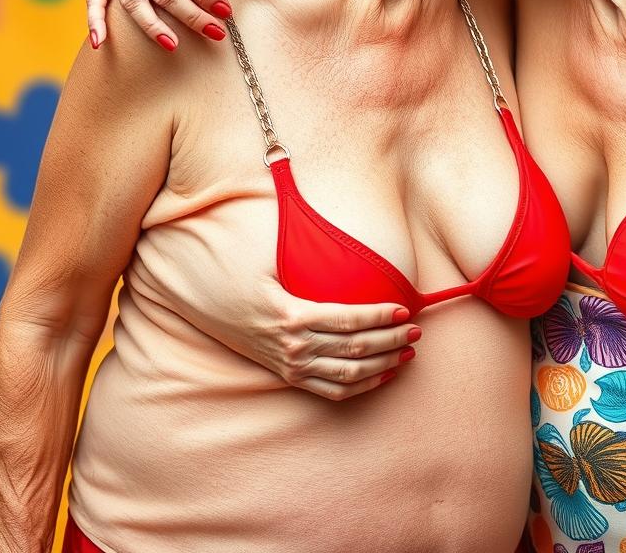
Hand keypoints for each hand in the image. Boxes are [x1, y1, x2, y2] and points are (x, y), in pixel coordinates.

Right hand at [192, 275, 421, 400]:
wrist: (207, 307)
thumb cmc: (240, 275)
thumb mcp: (268, 259)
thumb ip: (303, 252)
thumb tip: (336, 233)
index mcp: (293, 316)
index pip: (349, 320)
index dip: (380, 316)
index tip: (405, 309)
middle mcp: (295, 347)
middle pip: (355, 349)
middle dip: (392, 340)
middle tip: (418, 330)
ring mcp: (292, 366)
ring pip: (349, 375)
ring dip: (384, 365)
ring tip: (409, 351)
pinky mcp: (290, 376)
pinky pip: (332, 391)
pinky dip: (363, 386)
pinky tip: (385, 375)